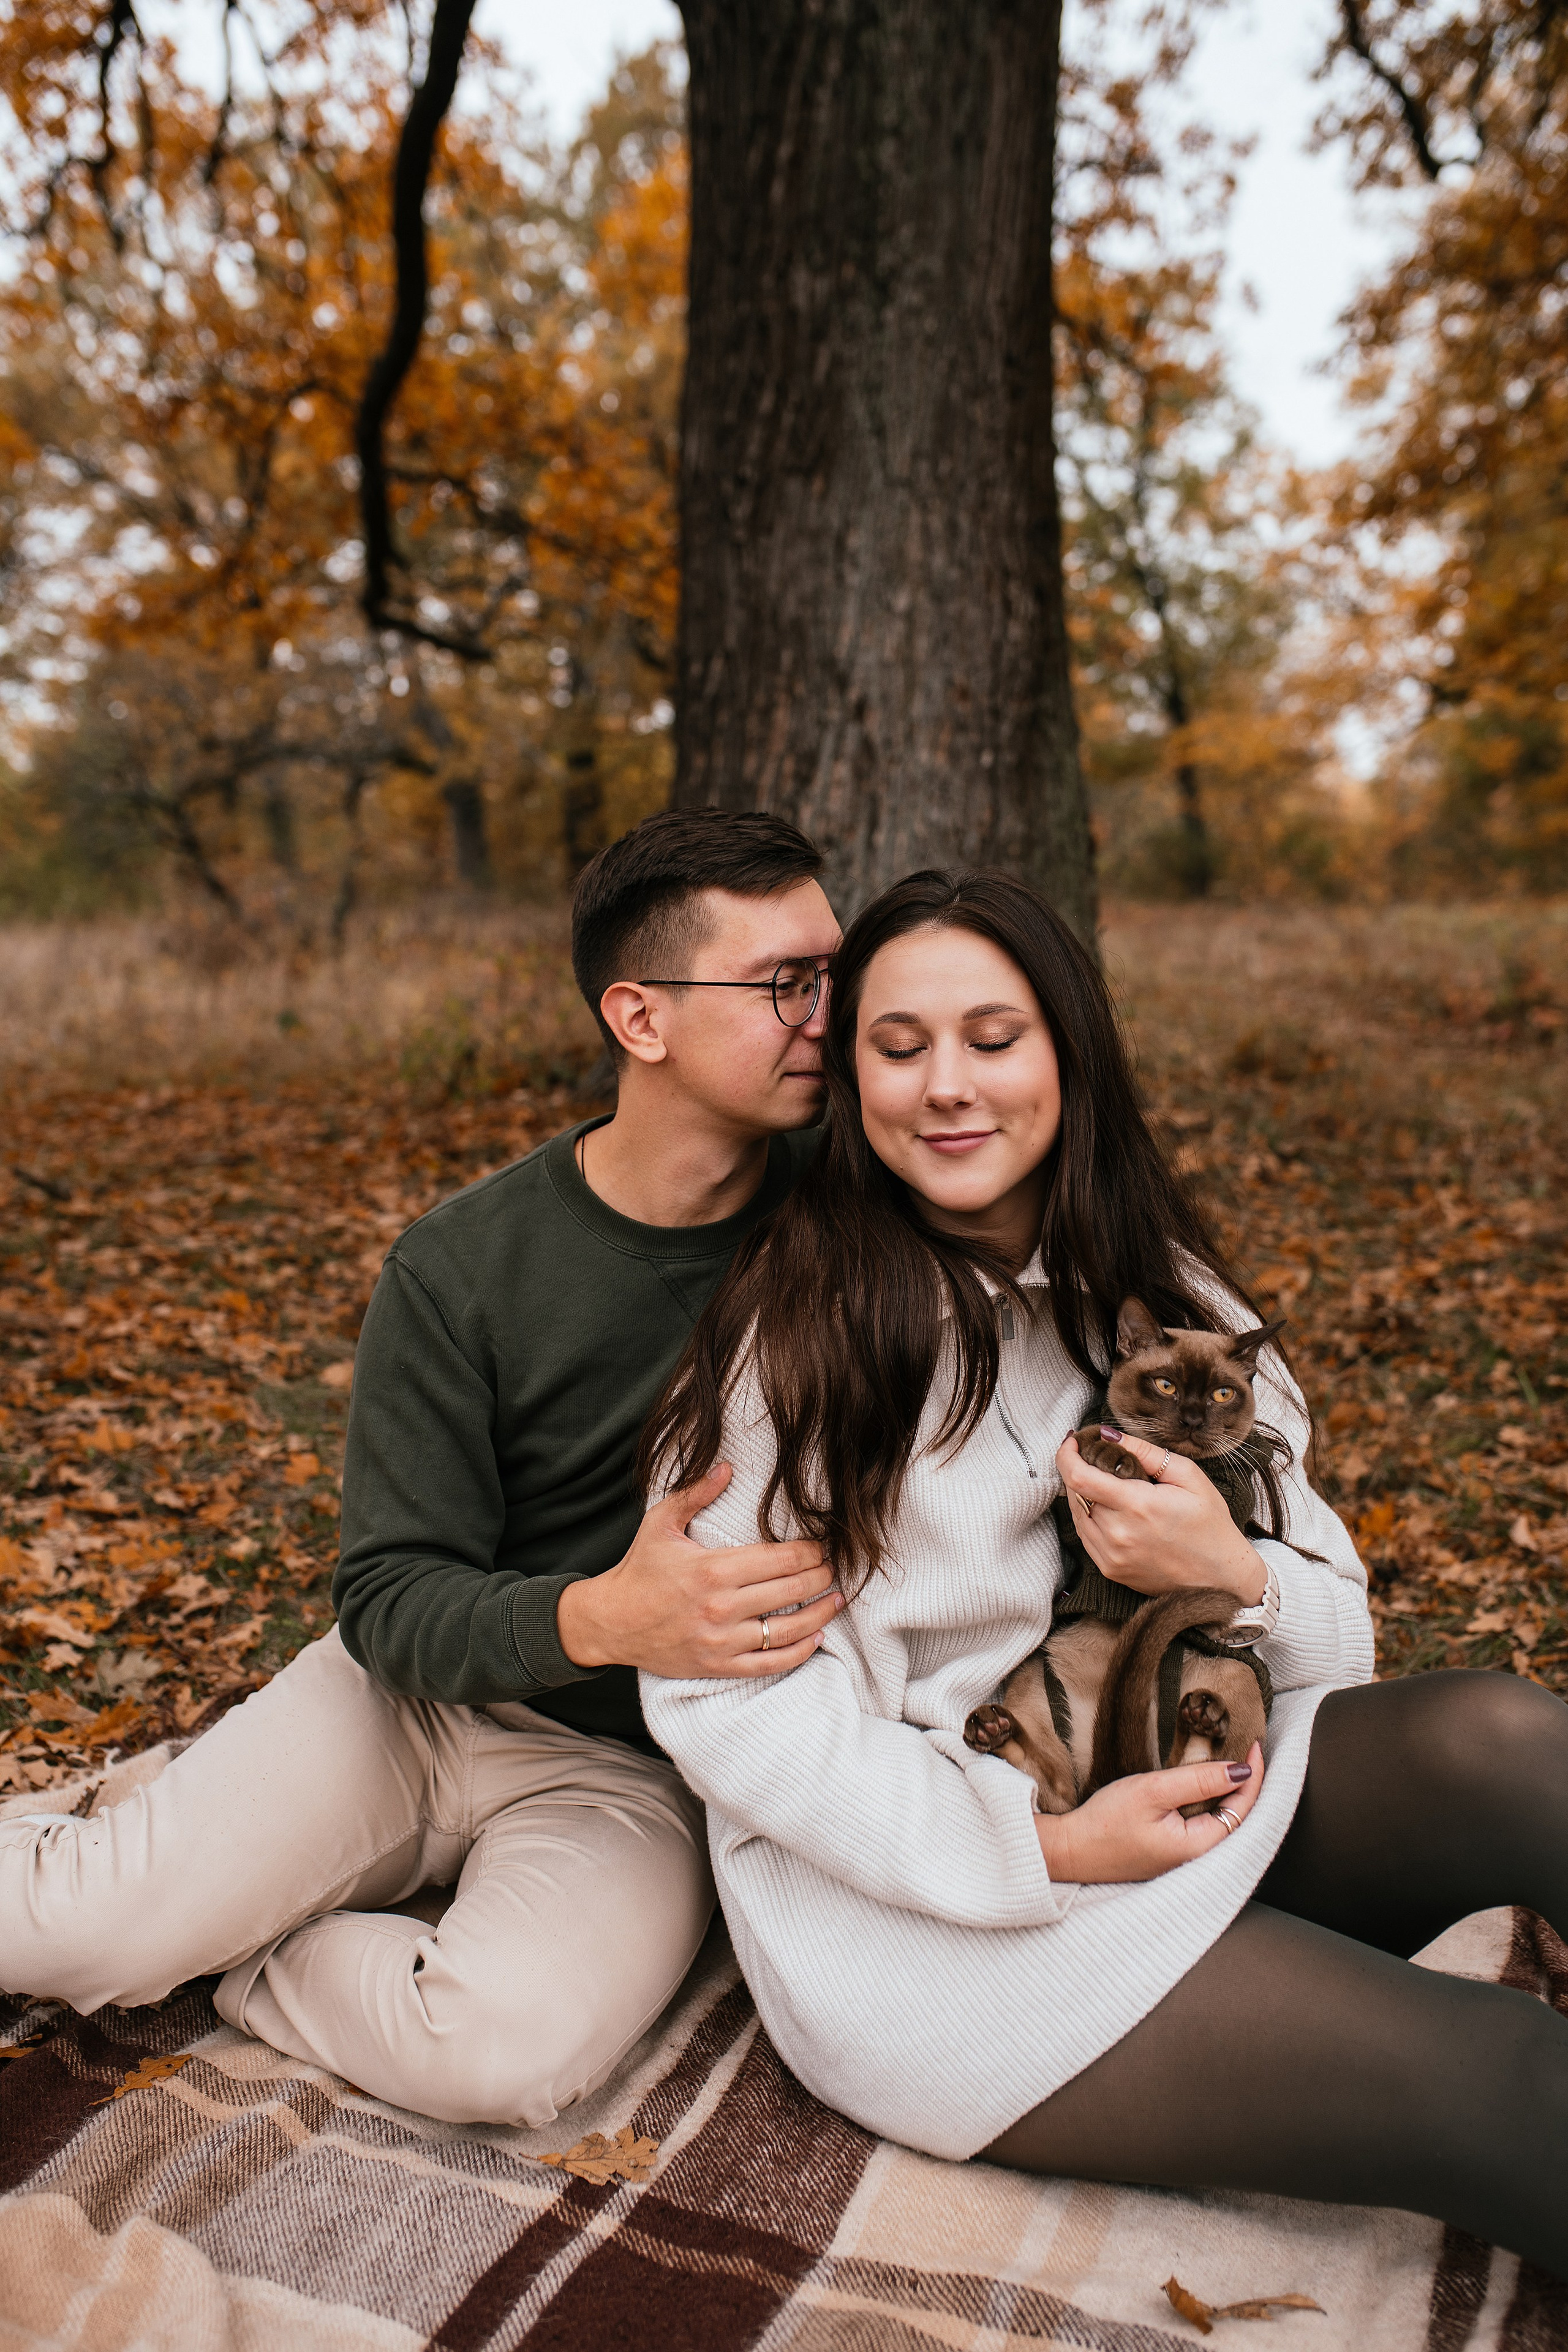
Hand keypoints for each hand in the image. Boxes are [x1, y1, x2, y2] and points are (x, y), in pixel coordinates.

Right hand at [556, 1463, 843, 1678]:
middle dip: (821, 1576)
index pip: (780, 1559)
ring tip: (836, 1599)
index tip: (822, 1545)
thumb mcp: (660, 1523)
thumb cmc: (639, 1569)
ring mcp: (721, 1641)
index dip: (810, 1551)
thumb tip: (726, 1466)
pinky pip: (771, 1663)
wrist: (610, 1622)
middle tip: (833, 1567)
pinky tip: (816, 1637)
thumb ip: (696, 1493)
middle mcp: (721, 1608)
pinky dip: (799, 1651)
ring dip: (821, 1614)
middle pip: (791, 1591)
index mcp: (712, 1570)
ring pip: (788, 1630)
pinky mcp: (718, 1666)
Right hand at [1037, 1745, 1264, 1882]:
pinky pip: (1206, 1827)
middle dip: (1248, 1785)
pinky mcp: (1173, 1854)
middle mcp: (1199, 1859)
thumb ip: (1198, 1780)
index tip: (1255, 1746)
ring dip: (1232, 1794)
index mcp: (1200, 1848)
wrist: (1070, 1851)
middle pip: (1238, 1818)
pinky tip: (1210, 1787)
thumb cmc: (1106, 1822)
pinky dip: (1214, 1804)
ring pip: (1223, 1823)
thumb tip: (1240, 1771)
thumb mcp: (1153, 1791)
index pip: (1242, 1808)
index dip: (1253, 1776)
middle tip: (1252, 1751)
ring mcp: (1185, 1859)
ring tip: (1237, 1764)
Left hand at [1056, 1428, 1265, 1603]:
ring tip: (1108, 1484)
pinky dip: (1090, 1517)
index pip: (1079, 1477)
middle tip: (1098, 1459)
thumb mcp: (1188, 1476)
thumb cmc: (1209, 1524)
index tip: (1073, 1441)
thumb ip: (1146, 1452)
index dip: (1067, 1455)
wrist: (1221, 1577)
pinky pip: (1086, 1536)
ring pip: (1077, 1514)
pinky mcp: (1110, 1570)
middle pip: (1076, 1493)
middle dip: (1081, 1470)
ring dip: (1084, 1494)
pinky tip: (1111, 1510)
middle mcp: (1118, 1534)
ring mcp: (1111, 1556)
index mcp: (1137, 1506)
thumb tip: (1110, 1435)